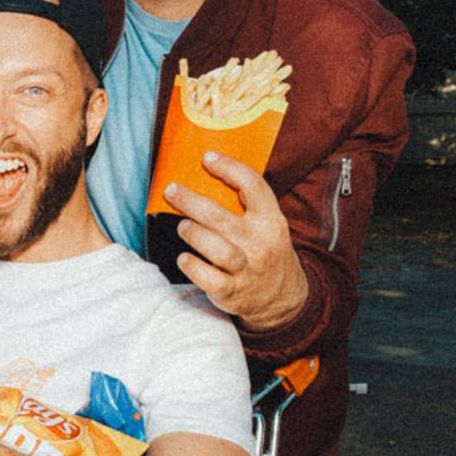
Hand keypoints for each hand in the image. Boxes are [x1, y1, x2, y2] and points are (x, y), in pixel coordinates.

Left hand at [163, 156, 309, 333]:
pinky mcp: (231, 292)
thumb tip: (207, 170)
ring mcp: (246, 270)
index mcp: (271, 221)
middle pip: (220, 217)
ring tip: (182, 226)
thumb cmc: (265, 251)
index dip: (229, 168)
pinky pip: (209, 279)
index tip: (207, 158)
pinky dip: (192, 267)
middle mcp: (260, 244)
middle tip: (172, 190)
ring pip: (216, 248)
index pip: (253, 186)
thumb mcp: (268, 225)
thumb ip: (246, 204)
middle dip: (190, 200)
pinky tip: (184, 258)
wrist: (283, 297)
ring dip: (192, 233)